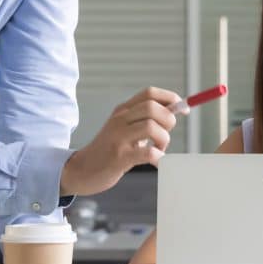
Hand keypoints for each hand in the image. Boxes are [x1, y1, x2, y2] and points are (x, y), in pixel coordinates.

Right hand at [60, 87, 180, 195]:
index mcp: (123, 111)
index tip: (182, 109)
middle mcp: (120, 120)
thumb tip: (175, 112)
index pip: (150, 93)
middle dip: (168, 120)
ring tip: (159, 149)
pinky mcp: (119, 157)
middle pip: (152, 107)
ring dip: (163, 139)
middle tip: (165, 135)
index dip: (170, 98)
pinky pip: (147, 153)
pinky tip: (156, 162)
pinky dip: (158, 158)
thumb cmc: (108, 150)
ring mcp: (118, 138)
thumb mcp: (123, 129)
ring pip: (151, 127)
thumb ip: (144, 120)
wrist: (81, 170)